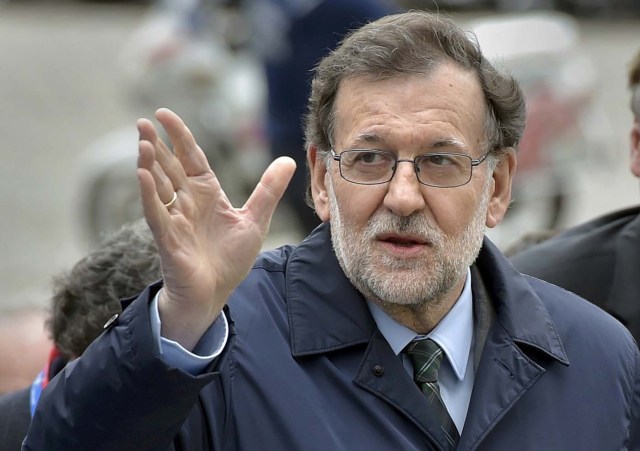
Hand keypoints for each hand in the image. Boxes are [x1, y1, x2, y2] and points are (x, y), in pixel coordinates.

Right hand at [137, 108, 295, 349]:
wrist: (215, 293)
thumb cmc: (229, 259)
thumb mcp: (255, 220)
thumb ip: (268, 190)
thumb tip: (288, 160)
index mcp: (206, 193)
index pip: (190, 157)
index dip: (179, 136)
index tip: (164, 114)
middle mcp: (187, 202)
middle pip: (170, 166)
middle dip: (156, 144)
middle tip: (141, 121)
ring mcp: (175, 218)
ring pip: (159, 185)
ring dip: (149, 163)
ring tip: (142, 141)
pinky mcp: (168, 238)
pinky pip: (156, 212)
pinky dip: (148, 194)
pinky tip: (142, 174)